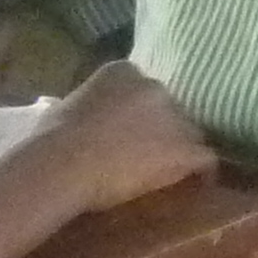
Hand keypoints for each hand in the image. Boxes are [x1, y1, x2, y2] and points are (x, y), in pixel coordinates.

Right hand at [24, 60, 214, 214]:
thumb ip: (91, 104)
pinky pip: (206, 159)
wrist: (63, 164)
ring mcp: (174, 116)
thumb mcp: (68, 106)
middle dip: (163, 130)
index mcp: (123, 72)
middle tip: (149, 155)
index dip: (141, 114)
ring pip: (190, 133)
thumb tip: (88, 117)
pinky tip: (196, 185)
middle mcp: (154, 87)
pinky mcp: (185, 148)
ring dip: (181, 150)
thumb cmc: (52, 139)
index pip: (144, 90)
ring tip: (170, 173)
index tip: (132, 132)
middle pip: (171, 109)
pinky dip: (202, 173)